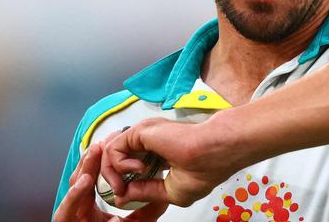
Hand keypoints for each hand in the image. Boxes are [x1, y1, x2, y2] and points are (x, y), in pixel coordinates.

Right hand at [54, 140, 167, 221]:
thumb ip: (146, 210)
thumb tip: (163, 195)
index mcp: (93, 204)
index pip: (97, 176)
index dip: (103, 160)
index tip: (114, 144)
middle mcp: (81, 207)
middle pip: (84, 176)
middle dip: (93, 158)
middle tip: (104, 142)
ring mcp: (72, 216)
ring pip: (73, 187)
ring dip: (84, 168)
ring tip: (95, 153)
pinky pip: (66, 210)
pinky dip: (74, 195)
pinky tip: (85, 181)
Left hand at [100, 116, 238, 208]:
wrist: (217, 151)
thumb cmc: (206, 167)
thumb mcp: (170, 191)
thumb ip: (145, 192)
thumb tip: (122, 197)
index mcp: (157, 152)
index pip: (128, 162)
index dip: (121, 180)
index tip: (124, 195)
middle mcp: (148, 140)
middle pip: (116, 155)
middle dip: (112, 177)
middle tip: (120, 192)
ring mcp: (144, 134)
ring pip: (111, 152)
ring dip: (112, 174)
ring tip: (125, 185)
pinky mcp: (140, 131)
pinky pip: (113, 149)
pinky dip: (118, 166)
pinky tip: (137, 171)